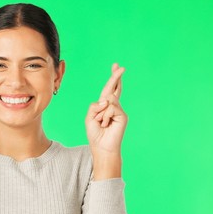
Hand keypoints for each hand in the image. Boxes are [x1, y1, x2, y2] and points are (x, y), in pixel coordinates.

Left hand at [85, 63, 126, 177]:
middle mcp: (113, 106)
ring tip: (102, 123)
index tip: (116, 66)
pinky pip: (110, 108)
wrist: (101, 147)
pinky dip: (105, 116)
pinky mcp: (122, 116)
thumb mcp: (89, 117)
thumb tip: (107, 99)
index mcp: (105, 106)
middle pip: (114, 88)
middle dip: (116, 77)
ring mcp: (119, 111)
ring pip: (107, 101)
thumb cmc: (95, 134)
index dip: (113, 78)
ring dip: (100, 113)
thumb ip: (95, 106)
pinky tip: (106, 124)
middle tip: (120, 66)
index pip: (109, 89)